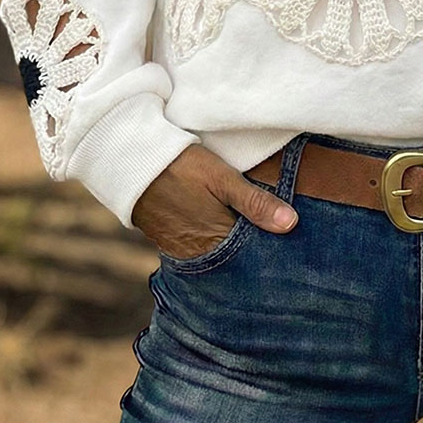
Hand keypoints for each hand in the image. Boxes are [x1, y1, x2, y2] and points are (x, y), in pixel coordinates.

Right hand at [131, 143, 298, 258]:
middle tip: (280, 239)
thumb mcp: (222, 178)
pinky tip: (228, 228)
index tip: (290, 242)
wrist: (131, 162)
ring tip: (258, 232)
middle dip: (255, 251)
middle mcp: (197, 255)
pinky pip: (202, 251)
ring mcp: (181, 251)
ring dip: (236, 245)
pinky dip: (217, 242)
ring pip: (220, 255)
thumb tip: (291, 224)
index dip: (271, 248)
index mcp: (214, 242)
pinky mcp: (170, 242)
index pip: (252, 257)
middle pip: (236, 260)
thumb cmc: (179, 166)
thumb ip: (255, 202)